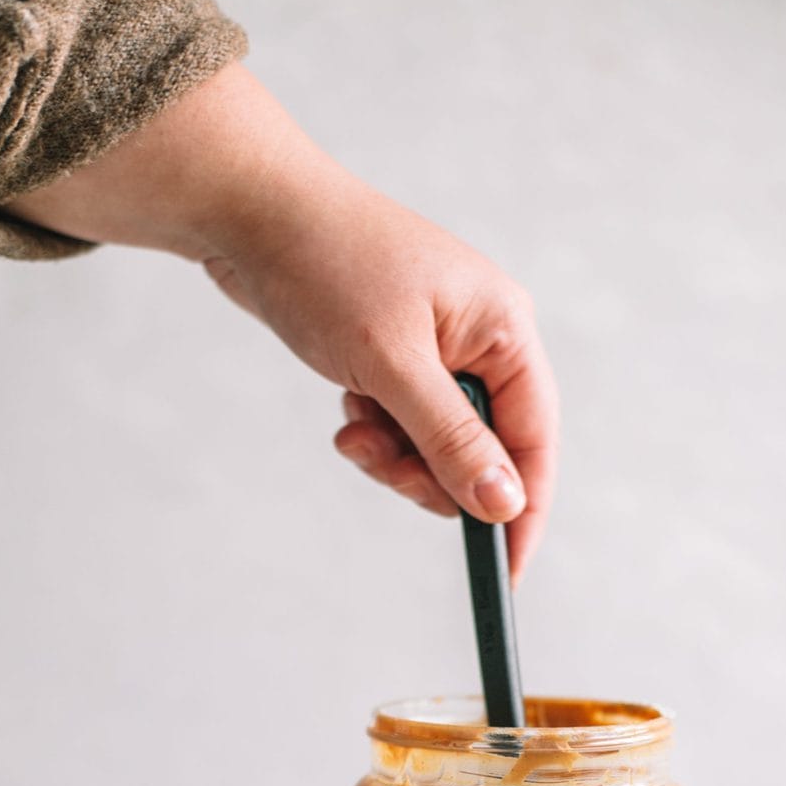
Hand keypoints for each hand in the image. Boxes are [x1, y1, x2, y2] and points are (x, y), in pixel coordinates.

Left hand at [6, 64, 558, 581]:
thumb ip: (451, 440)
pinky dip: (373, 432)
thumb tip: (505, 505)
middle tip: (382, 465)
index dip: (523, 510)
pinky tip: (345, 404)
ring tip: (353, 426)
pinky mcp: (396, 357)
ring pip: (436, 447)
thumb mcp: (392, 365)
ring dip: (393, 455)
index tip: (505, 574)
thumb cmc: (325, 267)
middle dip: (430, 474)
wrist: (250, 212)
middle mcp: (480, 339)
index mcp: (503, 328)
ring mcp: (438, 348)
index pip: (535, 439)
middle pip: (484, 452)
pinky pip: (401, 426)